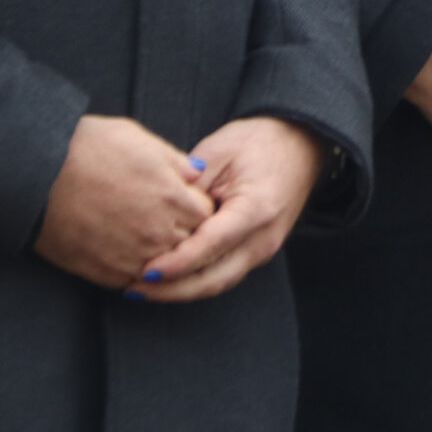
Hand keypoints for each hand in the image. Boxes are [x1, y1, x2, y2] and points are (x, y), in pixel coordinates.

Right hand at [34, 116, 213, 288]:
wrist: (39, 173)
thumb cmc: (90, 147)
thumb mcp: (140, 139)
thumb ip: (176, 162)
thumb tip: (197, 175)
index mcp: (173, 196)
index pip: (207, 215)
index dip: (197, 208)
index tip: (185, 203)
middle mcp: (159, 231)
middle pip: (191, 244)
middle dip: (184, 234)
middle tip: (166, 222)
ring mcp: (134, 255)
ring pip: (167, 268)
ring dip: (162, 256)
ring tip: (145, 239)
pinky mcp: (107, 272)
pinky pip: (135, 281)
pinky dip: (136, 271)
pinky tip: (126, 253)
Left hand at [131, 118, 324, 301]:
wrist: (299, 143)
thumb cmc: (257, 141)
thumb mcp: (218, 151)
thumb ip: (190, 186)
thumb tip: (157, 218)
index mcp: (256, 209)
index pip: (211, 246)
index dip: (176, 263)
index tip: (144, 271)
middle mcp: (263, 238)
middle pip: (214, 278)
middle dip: (171, 289)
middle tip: (132, 288)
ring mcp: (263, 249)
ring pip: (217, 283)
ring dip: (180, 291)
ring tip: (142, 289)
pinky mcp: (257, 251)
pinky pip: (223, 274)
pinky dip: (194, 281)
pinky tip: (168, 279)